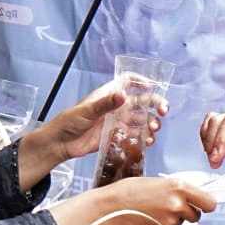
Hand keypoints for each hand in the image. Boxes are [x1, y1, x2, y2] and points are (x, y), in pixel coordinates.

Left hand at [46, 83, 167, 161]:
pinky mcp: (117, 136)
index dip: (141, 81)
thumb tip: (123, 95)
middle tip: (163, 111)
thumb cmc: (70, 122)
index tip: (153, 85)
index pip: (128, 81)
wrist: (61, 144)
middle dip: (155, 104)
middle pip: (141, 101)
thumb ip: (105, 104)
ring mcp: (118, 122)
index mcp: (109, 95)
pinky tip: (147, 142)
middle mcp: (116, 106)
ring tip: (154, 130)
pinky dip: (143, 138)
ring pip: (141, 120)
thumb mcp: (86, 111)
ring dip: (151, 123)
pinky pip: (134, 135)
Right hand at [51, 176, 216, 224]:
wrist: (110, 208)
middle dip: (188, 213)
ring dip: (172, 219)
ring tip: (153, 212)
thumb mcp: (157, 182)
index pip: (209, 202)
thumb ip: (176, 190)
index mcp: (179, 188)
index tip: (203, 205)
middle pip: (196, 215)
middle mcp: (178, 205)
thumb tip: (190, 197)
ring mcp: (170, 222)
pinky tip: (146, 220)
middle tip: (172, 208)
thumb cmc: (129, 191)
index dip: (207, 205)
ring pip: (180, 223)